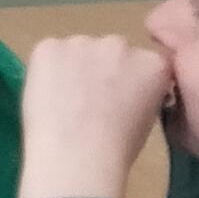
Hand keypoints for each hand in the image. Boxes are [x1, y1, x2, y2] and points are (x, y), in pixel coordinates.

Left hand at [18, 33, 170, 197]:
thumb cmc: (116, 150)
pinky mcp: (49, 46)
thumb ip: (140, 95)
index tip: (119, 99)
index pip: (144, 62)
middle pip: (111, 51)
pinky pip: (48, 53)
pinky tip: (45, 97)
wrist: (77, 155)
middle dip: (102, 69)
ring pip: (78, 50)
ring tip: (63, 103)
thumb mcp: (146, 121)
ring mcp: (82, 42)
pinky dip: (45, 71)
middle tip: (88, 101)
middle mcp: (120, 44)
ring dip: (73, 68)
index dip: (129, 80)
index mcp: (153, 64)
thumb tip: (125, 93)